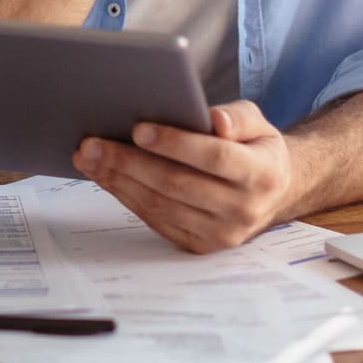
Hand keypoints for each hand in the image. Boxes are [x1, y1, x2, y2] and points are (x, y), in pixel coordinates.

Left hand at [71, 101, 294, 253]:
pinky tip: (105, 176)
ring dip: (118, 180)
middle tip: (91, 143)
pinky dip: (126, 197)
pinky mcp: (200, 246)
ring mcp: (221, 234)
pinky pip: (156, 220)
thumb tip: (215, 120)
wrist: (274, 193)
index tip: (138, 129)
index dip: (175, 143)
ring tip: (88, 158)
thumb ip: (238, 116)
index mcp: (260, 173)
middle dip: (129, 162)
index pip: (214, 157)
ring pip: (160, 205)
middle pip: (177, 184)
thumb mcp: (258, 123)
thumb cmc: (255, 148)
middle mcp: (243, 209)